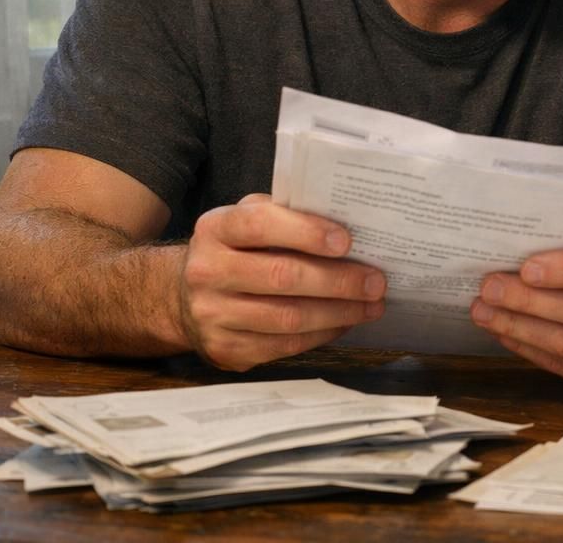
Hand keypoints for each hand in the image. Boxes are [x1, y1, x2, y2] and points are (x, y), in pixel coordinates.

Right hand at [179, 195, 386, 370]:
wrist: (186, 295)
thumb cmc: (238, 249)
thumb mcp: (251, 219)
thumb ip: (289, 214)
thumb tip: (350, 223)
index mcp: (216, 228)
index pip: (260, 224)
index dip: (306, 232)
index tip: (346, 241)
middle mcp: (207, 271)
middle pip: (282, 276)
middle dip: (338, 280)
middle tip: (376, 282)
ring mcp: (212, 313)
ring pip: (287, 317)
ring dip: (338, 312)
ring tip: (372, 305)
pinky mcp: (224, 347)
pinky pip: (283, 345)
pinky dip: (322, 334)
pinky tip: (344, 323)